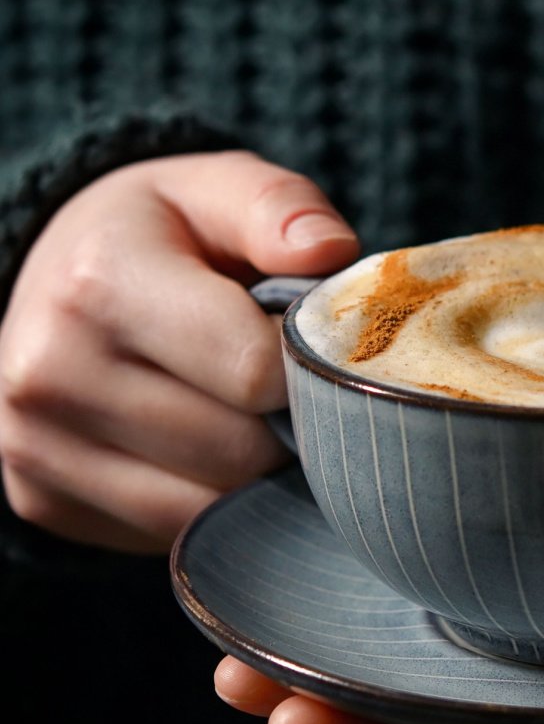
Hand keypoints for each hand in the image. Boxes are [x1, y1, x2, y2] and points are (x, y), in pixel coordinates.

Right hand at [0, 151, 359, 551]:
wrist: (60, 277)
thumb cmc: (168, 234)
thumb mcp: (223, 190)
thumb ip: (282, 209)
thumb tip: (330, 253)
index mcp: (101, 281)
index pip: (252, 370)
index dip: (306, 366)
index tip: (311, 345)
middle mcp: (50, 369)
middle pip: (236, 450)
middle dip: (288, 426)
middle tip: (294, 388)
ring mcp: (34, 444)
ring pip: (208, 506)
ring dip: (257, 474)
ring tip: (258, 416)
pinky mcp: (40, 499)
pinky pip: (171, 533)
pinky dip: (213, 505)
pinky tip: (212, 450)